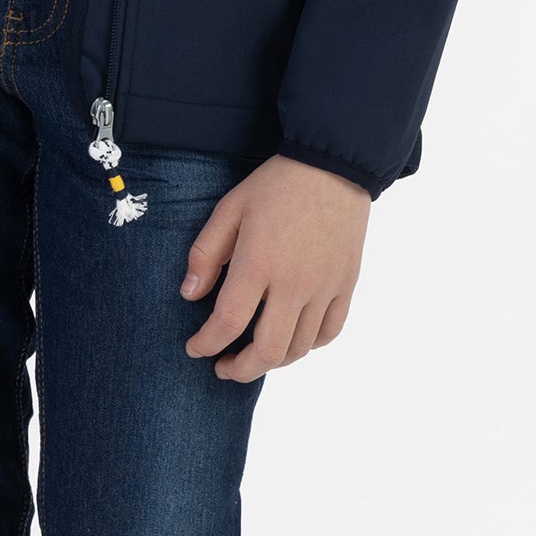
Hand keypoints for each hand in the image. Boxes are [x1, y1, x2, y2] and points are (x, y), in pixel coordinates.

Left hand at [180, 153, 369, 381]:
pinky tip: (291, 340)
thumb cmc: (277, 185)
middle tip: (223, 367)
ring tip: (254, 355)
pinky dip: (307, 346)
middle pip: (268, 351)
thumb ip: (206, 254)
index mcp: (259, 263)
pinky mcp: (346, 285)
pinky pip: (329, 332)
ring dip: (272, 362)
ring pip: (299, 348)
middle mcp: (294, 283)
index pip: (228, 323)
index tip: (194, 348)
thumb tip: (190, 295)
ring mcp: (325, 287)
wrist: (335, 165)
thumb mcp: (230, 209)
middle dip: (240, 370)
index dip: (206, 344)